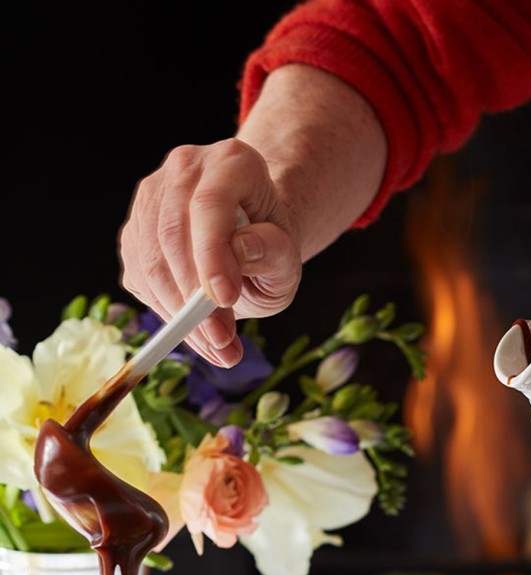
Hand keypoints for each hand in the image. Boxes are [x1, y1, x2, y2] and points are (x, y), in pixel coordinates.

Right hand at [119, 139, 301, 366]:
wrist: (249, 241)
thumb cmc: (270, 248)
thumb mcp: (287, 258)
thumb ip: (274, 253)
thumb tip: (241, 250)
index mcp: (232, 162)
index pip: (210, 204)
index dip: (211, 254)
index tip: (225, 300)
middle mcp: (184, 168)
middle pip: (172, 235)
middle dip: (195, 299)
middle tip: (223, 342)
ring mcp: (151, 197)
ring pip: (150, 261)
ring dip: (180, 315)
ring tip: (217, 346)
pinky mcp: (134, 231)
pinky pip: (140, 278)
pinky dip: (166, 314)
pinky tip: (197, 334)